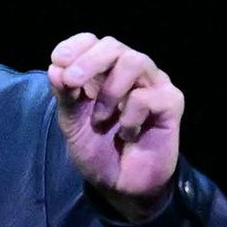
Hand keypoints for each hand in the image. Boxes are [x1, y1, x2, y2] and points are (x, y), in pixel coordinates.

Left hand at [47, 33, 183, 220]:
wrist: (119, 184)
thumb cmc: (97, 149)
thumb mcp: (72, 122)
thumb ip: (65, 95)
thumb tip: (55, 68)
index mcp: (104, 71)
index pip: (93, 42)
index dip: (75, 46)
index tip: (58, 60)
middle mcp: (130, 71)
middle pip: (113, 46)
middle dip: (88, 61)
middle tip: (71, 81)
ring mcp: (153, 84)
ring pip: (134, 61)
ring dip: (110, 90)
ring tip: (101, 119)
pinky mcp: (171, 102)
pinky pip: (148, 97)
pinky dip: (130, 117)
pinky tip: (128, 135)